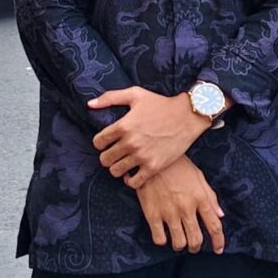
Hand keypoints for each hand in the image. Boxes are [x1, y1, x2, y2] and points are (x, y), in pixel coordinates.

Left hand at [89, 87, 210, 186]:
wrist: (188, 116)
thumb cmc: (161, 103)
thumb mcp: (135, 94)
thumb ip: (110, 98)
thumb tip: (90, 104)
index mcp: (123, 125)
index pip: (98, 142)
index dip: (99, 143)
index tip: (106, 142)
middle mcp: (130, 142)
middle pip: (105, 159)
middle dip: (106, 156)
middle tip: (113, 153)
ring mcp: (142, 156)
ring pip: (115, 171)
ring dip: (116, 168)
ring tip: (122, 162)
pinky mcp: (154, 166)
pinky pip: (133, 182)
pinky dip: (129, 180)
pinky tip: (132, 172)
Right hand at [134, 158, 225, 252]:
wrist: (151, 155)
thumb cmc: (177, 164)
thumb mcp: (198, 176)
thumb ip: (210, 197)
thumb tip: (220, 215)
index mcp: (200, 198)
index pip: (214, 226)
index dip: (218, 242)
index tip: (218, 249)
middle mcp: (187, 207)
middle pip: (196, 239)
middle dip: (196, 247)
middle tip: (193, 246)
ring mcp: (169, 212)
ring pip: (179, 242)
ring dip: (180, 246)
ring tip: (178, 241)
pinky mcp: (152, 214)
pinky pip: (160, 238)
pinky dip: (163, 241)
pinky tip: (163, 235)